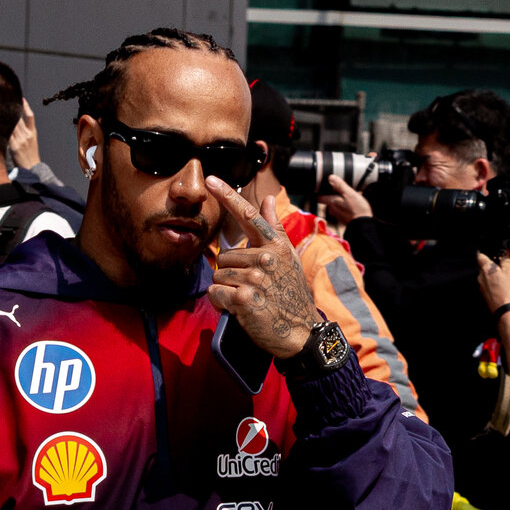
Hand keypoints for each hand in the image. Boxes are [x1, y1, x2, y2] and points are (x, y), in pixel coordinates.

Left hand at [9, 99, 40, 169]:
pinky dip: (1, 129)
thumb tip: (14, 127)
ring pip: (12, 124)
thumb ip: (24, 135)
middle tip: (4, 100)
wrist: (33, 170)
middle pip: (18, 118)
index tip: (21, 98)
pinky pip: (6, 134)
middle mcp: (27, 135)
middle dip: (12, 109)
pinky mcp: (14, 146)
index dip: (26, 106)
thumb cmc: (30, 159)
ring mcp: (20, 140)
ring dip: (4, 117)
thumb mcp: (31, 144)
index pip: (30, 116)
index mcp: (33, 134)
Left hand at [205, 176, 318, 357]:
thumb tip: (268, 198)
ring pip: (218, 276)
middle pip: (224, 256)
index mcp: (275, 245)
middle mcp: (266, 258)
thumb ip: (274, 227)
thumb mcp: (288, 257)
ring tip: (249, 298)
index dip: (227, 196)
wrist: (300, 330)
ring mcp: (256, 278)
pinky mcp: (245, 299)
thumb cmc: (290, 292)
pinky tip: (239, 309)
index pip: (248, 216)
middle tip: (252, 287)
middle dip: (231, 273)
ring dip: (227, 289)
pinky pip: (216, 294)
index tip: (210, 179)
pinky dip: (222, 303)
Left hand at [317, 173, 372, 225]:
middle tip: (346, 190)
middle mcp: (332, 210)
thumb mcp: (349, 193)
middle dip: (337, 194)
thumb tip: (331, 178)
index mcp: (331, 202)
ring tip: (354, 196)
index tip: (326, 188)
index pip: (319, 197)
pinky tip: (356, 203)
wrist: (364, 224)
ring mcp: (337, 215)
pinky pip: (343, 209)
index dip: (321, 192)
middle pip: (330, 199)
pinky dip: (347, 205)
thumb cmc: (357, 209)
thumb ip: (339, 185)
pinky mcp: (343, 218)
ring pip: (337, 204)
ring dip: (344, 199)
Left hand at [475, 251, 509, 311]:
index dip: (485, 252)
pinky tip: (504, 287)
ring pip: (487, 276)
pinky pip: (489, 285)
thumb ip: (506, 260)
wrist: (505, 310)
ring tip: (507, 278)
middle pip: (484, 266)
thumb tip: (505, 253)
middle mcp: (481, 277)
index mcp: (486, 269)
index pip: (480, 255)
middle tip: (504, 266)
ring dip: (495, 275)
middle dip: (493, 265)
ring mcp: (482, 287)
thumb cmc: (508, 292)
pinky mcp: (485, 294)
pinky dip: (495, 284)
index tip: (489, 251)